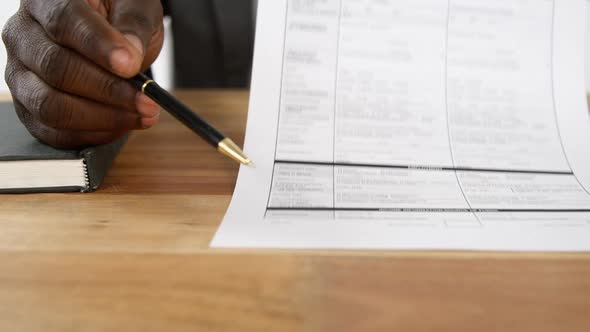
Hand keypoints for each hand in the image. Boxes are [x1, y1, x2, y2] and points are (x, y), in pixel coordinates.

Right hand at [2, 0, 163, 147]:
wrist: (104, 36)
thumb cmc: (117, 15)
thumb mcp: (134, 6)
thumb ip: (133, 25)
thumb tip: (129, 57)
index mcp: (45, 0)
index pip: (65, 22)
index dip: (98, 46)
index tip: (130, 66)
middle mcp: (22, 36)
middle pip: (57, 70)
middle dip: (109, 90)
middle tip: (148, 100)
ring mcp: (20, 75)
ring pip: (52, 106)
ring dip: (104, 118)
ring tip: (143, 114)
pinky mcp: (30, 109)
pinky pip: (55, 132)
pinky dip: (93, 135)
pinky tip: (124, 125)